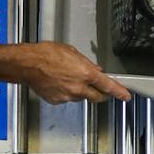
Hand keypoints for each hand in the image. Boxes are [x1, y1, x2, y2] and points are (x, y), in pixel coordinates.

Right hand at [15, 41, 130, 104]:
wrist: (28, 64)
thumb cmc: (46, 54)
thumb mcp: (72, 53)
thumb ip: (86, 63)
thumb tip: (94, 69)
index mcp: (85, 73)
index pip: (108, 86)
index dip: (119, 92)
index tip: (125, 96)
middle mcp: (78, 87)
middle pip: (98, 97)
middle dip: (102, 94)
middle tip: (101, 89)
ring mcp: (68, 96)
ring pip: (81, 97)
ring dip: (81, 90)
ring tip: (69, 78)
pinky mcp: (58, 101)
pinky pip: (68, 98)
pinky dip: (67, 92)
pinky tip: (59, 82)